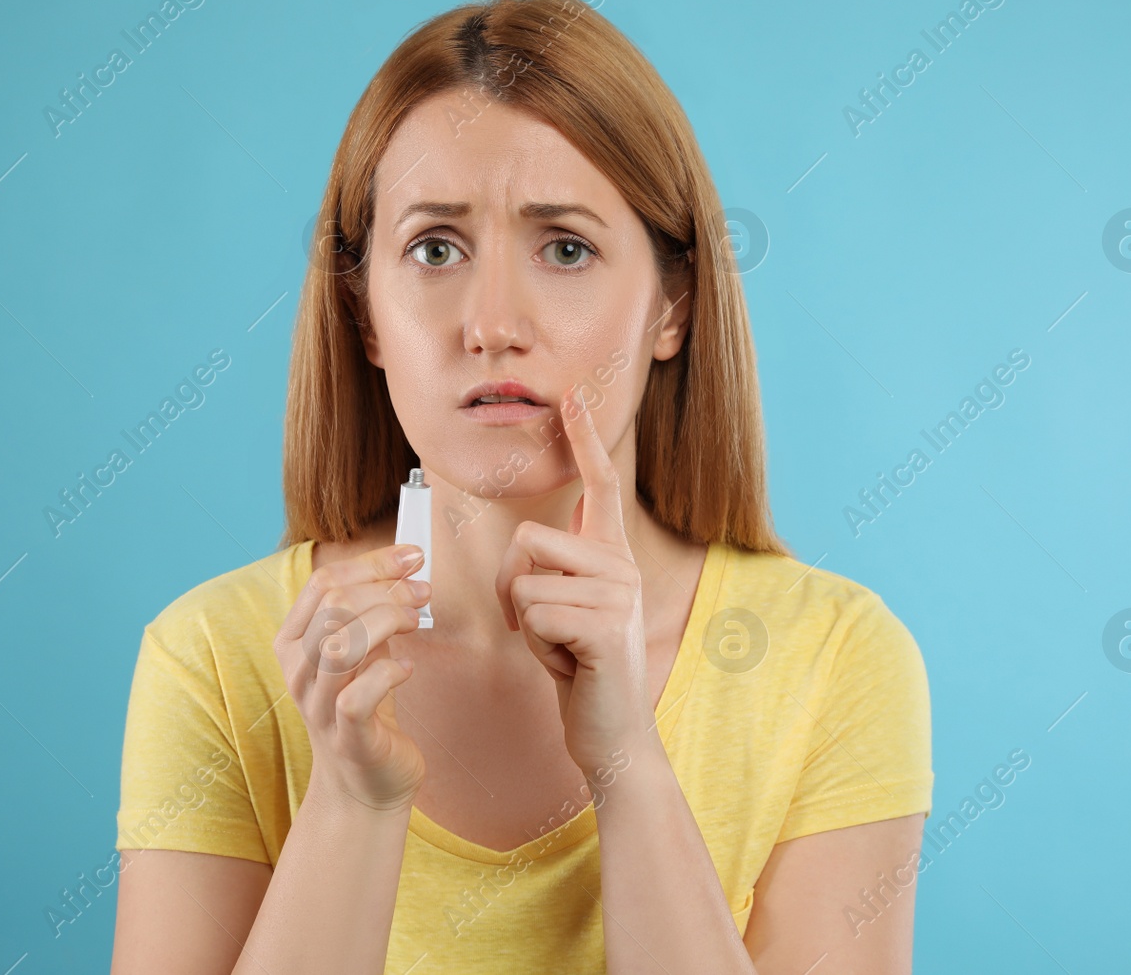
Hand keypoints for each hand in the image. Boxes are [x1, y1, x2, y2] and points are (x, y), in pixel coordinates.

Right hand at [273, 543, 430, 813]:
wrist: (366, 781)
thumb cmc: (366, 707)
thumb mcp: (362, 651)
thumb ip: (371, 612)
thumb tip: (406, 565)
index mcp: (293, 642)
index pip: (322, 582)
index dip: (372, 563)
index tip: (413, 557)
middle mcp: (297, 672)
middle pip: (333, 606)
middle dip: (386, 589)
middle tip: (423, 593)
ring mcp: (318, 707)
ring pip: (340, 645)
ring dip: (387, 622)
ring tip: (416, 623)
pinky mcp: (346, 738)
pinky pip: (357, 697)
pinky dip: (389, 673)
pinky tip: (408, 668)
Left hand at [494, 384, 652, 776]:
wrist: (612, 734)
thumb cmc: (579, 672)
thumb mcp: (560, 613)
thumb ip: (550, 575)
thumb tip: (520, 556)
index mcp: (611, 556)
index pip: (600, 485)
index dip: (584, 440)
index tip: (573, 397)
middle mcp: (621, 565)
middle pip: (527, 540)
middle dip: (509, 589)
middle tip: (538, 630)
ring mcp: (618, 593)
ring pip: (522, 582)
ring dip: (524, 626)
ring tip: (560, 650)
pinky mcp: (605, 625)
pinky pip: (533, 614)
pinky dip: (536, 647)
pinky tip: (568, 665)